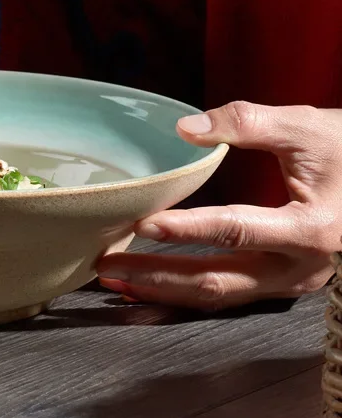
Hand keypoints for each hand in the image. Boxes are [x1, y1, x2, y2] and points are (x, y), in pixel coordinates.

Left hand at [97, 101, 341, 310]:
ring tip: (114, 278)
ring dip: (164, 288)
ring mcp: (290, 281)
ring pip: (219, 294)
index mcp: (310, 230)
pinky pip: (227, 291)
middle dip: (158, 274)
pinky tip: (149, 281)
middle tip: (107, 262)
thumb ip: (246, 123)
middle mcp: (300, 268)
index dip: (187, 229)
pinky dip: (184, 288)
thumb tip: (184, 128)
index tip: (142, 223)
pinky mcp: (279, 280)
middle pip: (218, 280)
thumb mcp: (304, 127)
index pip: (236, 232)